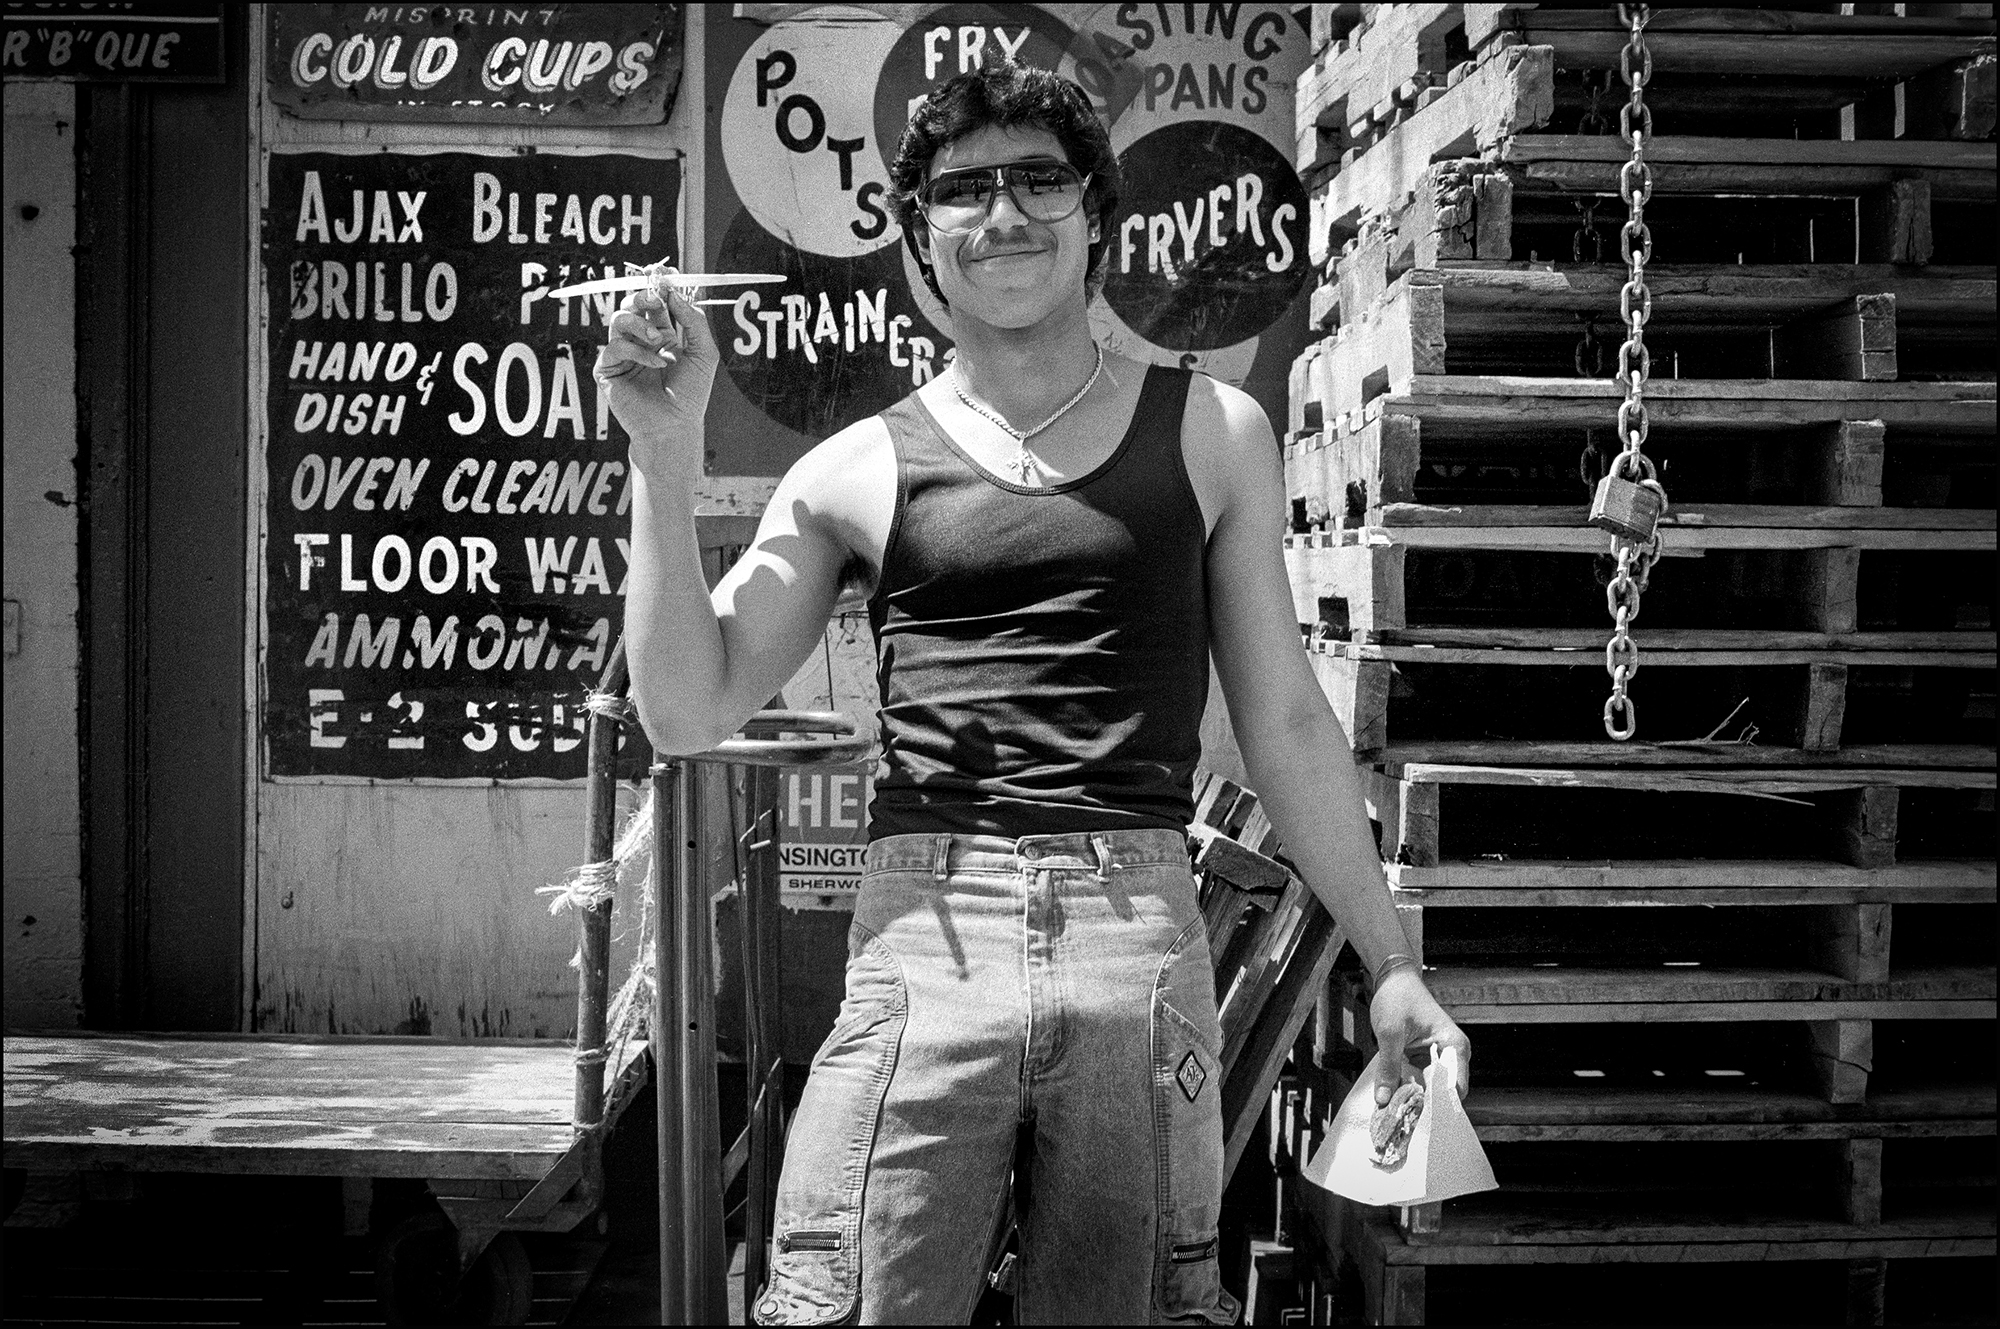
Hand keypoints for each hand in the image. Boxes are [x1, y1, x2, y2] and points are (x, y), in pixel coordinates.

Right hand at [594, 266, 720, 469]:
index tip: (664, 271)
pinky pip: (615, 345)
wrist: (674, 426)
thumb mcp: (703, 352)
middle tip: (655, 298)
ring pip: (619, 318)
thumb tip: (674, 294)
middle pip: (632, 303)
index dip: (658, 284)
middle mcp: (640, 340)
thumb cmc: (690, 394)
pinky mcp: (609, 368)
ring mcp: (623, 353)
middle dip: (643, 294)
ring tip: (658, 340)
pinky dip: (637, 350)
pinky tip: (655, 364)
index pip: (656, 301)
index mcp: (662, 334)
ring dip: (640, 323)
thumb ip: (693, 321)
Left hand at [1369, 966, 1470, 1105]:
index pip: (1454, 1089)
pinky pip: (1419, 1081)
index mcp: (1454, 1046)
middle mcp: (1453, 1056)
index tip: (1415, 1118)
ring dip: (1412, 1100)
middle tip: (1398, 1120)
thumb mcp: (1390, 1032)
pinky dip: (1407, 1089)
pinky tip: (1391, 1098)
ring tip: (1392, 1113)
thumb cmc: (1398, 997)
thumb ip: (1388, 1067)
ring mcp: (1440, 1059)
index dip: (1436, 1106)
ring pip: (1429, 1090)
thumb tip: (1384, 1100)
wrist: (1395, 980)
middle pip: (1442, 1093)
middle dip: (1421, 1107)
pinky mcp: (1426, 1060)